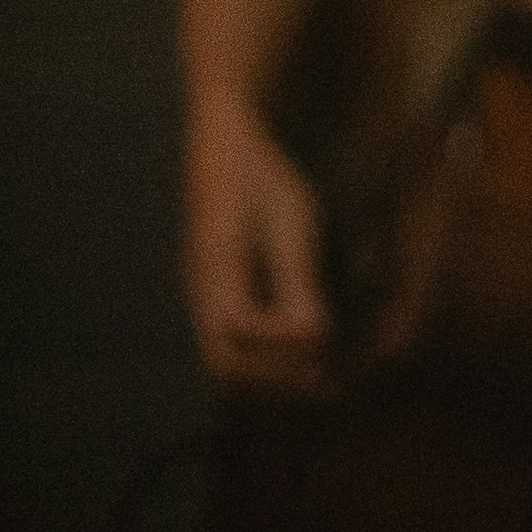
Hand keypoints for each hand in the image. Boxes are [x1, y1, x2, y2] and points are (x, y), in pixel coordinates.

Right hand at [184, 91, 334, 392]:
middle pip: (225, 373)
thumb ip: (295, 278)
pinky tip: (310, 355)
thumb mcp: (288, 220)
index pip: (234, 344)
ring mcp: (208, 302)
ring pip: (228, 368)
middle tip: (328, 383)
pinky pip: (237, 351)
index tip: (320, 337)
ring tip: (323, 377)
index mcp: (214, 276)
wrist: (228, 146)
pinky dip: (271, 365)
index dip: (278, 351)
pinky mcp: (222, 300)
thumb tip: (313, 337)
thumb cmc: (261, 176)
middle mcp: (203, 298)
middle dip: (276, 385)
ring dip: (274, 381)